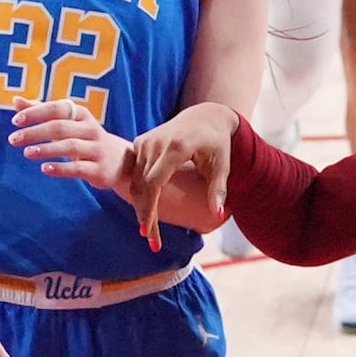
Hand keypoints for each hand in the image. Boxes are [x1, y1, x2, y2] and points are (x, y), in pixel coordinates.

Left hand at [8, 98, 131, 191]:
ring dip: (46, 149)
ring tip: (27, 152)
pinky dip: (60, 168)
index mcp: (81, 114)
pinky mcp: (98, 169)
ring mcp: (96, 149)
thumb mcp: (67, 122)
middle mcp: (90, 129)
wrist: (121, 161)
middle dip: (35, 132)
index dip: (36, 113)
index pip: (57, 108)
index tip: (15, 120)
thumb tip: (16, 100)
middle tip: (13, 139)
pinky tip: (44, 168)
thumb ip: (42, 111)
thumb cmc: (85, 138)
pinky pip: (78, 169)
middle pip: (60, 127)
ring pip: (70, 146)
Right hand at [128, 102, 237, 246]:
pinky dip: (139, 193)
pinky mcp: (139, 143)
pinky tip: (146, 210)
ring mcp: (144, 142)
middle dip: (145, 215)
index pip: (153, 183)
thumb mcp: (222, 165)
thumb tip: (217, 214)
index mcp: (175, 148)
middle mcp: (155, 143)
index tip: (148, 232)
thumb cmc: (216, 143)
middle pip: (141, 186)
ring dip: (140, 207)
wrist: (204, 116)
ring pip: (134, 182)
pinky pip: (133, 173)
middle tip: (151, 240)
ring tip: (150, 230)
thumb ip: (218, 189)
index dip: (149, 209)